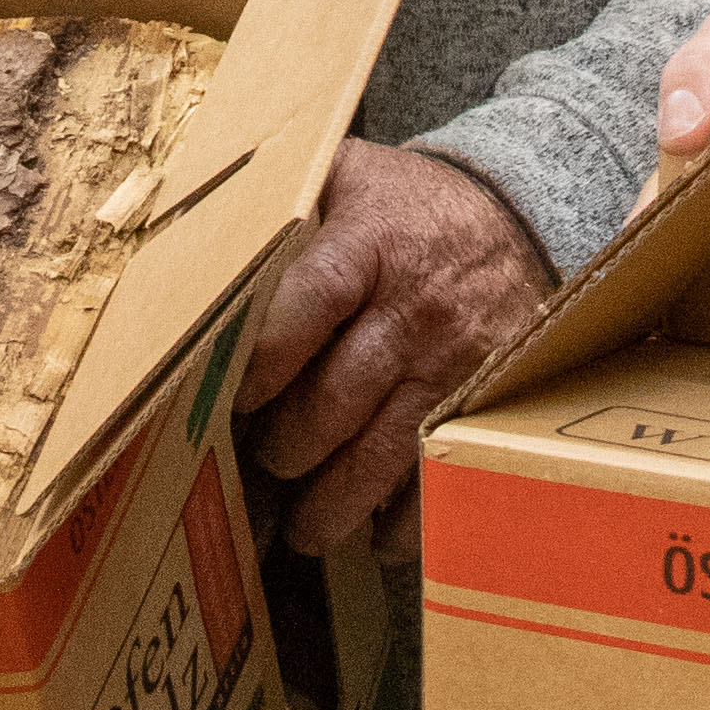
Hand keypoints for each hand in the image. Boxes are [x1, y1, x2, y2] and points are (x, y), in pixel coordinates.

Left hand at [239, 140, 554, 559]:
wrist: (517, 215)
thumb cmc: (407, 206)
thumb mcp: (348, 172)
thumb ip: (282, 190)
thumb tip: (192, 218)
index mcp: (369, 245)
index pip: (311, 301)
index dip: (267, 356)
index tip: (237, 395)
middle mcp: (412, 310)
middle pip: (336, 398)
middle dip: (286, 447)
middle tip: (262, 462)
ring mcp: (451, 364)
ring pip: (382, 455)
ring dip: (332, 504)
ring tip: (302, 529)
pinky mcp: (482, 403)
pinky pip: (441, 475)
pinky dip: (406, 520)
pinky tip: (376, 537)